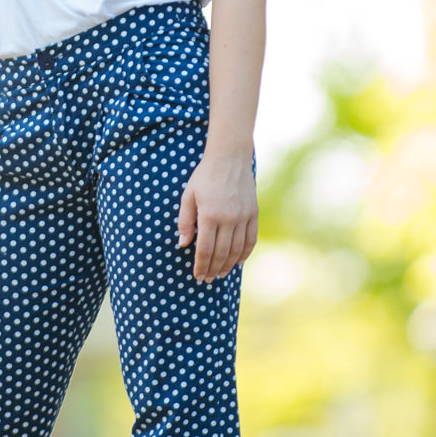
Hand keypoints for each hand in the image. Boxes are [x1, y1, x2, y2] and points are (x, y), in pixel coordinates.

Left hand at [176, 148, 257, 282]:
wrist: (230, 157)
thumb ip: (185, 221)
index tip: (197, 275)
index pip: (205, 249)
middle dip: (213, 269)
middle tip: (207, 279)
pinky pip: (250, 239)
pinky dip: (245, 253)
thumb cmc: (205, 175)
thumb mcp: (189, 195)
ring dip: (228, 265)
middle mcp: (228, 218)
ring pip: (237, 249)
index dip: (200, 265)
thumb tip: (182, 244)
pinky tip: (238, 262)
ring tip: (220, 274)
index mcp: (209, 214)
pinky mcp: (253, 213)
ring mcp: (243, 216)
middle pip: (221, 253)